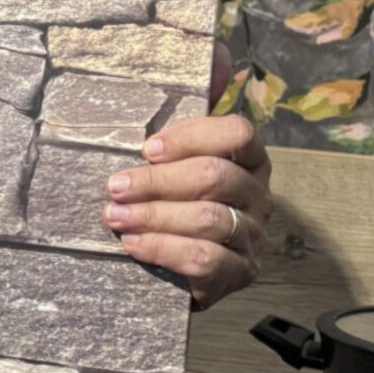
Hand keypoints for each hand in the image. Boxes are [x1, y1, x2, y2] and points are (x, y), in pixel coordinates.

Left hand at [103, 110, 272, 308]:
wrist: (183, 273)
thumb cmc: (175, 210)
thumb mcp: (175, 173)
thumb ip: (174, 145)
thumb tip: (181, 99)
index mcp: (249, 162)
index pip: (238, 134)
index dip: (191, 137)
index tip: (148, 150)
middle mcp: (257, 196)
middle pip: (215, 176)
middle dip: (158, 181)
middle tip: (116, 188)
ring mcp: (252, 236)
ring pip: (208, 219)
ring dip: (154, 215)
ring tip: (116, 217)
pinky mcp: (241, 272)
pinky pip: (204, 258)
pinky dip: (163, 248)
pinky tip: (134, 244)